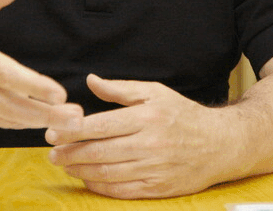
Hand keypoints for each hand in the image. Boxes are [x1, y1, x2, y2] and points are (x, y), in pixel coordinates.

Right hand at [0, 0, 82, 133]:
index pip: (6, 75)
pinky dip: (13, 122)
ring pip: (5, 120)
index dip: (33, 86)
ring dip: (36, 123)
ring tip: (68, 122)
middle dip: (46, 115)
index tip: (60, 93)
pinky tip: (34, 117)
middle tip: (76, 117)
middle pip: (11, 107)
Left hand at [45, 74, 228, 198]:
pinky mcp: (158, 188)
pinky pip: (123, 190)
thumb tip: (91, 81)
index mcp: (146, 117)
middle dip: (71, 153)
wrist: (220, 144)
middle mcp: (150, 144)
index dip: (72, 131)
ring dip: (81, 171)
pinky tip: (88, 179)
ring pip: (108, 173)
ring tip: (64, 165)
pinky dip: (101, 187)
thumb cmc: (184, 114)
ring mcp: (154, 168)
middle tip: (51, 152)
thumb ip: (120, 89)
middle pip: (100, 152)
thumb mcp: (154, 92)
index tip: (53, 132)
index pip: (101, 126)